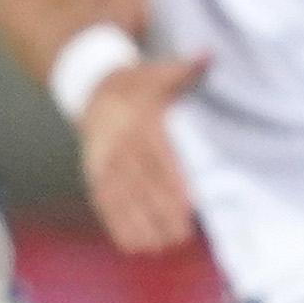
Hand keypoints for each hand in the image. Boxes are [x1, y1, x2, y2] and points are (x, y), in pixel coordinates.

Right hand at [78, 54, 209, 251]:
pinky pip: (104, 203)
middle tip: (181, 236)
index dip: (172, 184)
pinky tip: (133, 246)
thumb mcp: (162, 72)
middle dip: (161, 212)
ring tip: (161, 247)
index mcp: (141, 122)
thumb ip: (188, 69)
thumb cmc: (140, 85)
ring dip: (140, 225)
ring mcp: (105, 163)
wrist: (93, 89)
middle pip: (142, 184)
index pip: (159, 158)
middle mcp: (121, 145)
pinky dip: (117, 226)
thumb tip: (210, 55)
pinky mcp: (94, 175)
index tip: (189, 207)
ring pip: (123, 199)